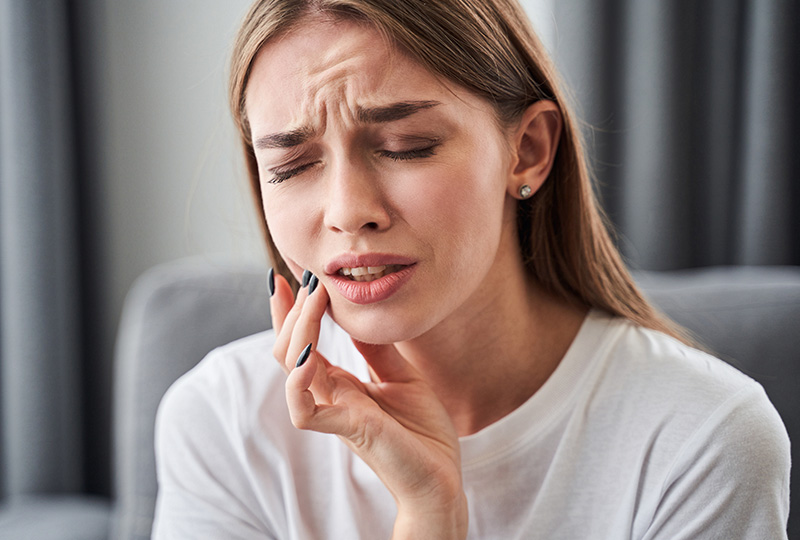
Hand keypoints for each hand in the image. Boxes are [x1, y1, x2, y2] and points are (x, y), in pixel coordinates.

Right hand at [269, 271, 467, 538]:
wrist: (443, 477)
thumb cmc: (422, 432)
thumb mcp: (402, 374)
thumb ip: (376, 348)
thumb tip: (358, 313)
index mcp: (341, 384)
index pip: (303, 342)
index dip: (291, 311)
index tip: (289, 275)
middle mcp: (330, 395)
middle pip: (288, 349)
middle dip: (291, 311)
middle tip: (305, 277)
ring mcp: (335, 411)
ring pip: (291, 368)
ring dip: (297, 329)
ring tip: (312, 298)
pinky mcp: (347, 429)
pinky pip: (303, 408)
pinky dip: (298, 380)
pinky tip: (309, 354)